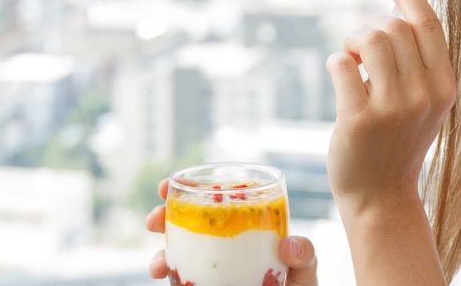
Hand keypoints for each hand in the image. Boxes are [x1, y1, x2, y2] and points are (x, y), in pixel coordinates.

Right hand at [145, 177, 319, 284]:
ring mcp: (214, 261)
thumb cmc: (298, 285)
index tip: (171, 183)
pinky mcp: (203, 281)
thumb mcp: (306, 267)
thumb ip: (305, 254)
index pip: (220, 195)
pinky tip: (165, 276)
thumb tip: (288, 245)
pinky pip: (181, 274)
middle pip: (191, 218)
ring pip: (179, 248)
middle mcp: (227, 238)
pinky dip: (167, 272)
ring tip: (158, 265)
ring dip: (160, 251)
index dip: (193, 186)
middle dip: (166, 215)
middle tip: (154, 221)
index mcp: (250, 222)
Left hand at [325, 0, 456, 215]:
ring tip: (352, 60)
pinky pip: (341, 64)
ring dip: (353, 41)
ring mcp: (392, 109)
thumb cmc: (397, 141)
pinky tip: (341, 78)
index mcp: (444, 87)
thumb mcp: (424, 103)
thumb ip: (418, 62)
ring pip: (371, 38)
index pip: (430, 25)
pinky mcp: (359, 120)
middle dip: (371, 26)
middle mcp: (424, 96)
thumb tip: (395, 11)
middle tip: (361, 48)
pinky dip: (336, 62)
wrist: (381, 195)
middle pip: (395, 27)